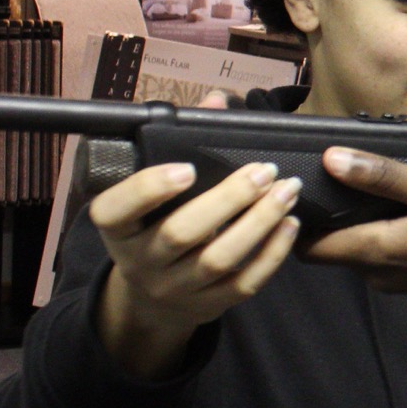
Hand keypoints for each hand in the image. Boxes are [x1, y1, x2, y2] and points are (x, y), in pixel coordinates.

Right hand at [91, 92, 299, 378]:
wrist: (152, 297)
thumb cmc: (156, 224)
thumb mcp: (153, 193)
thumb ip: (182, 144)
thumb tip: (216, 101)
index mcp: (116, 228)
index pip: (116, 210)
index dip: (149, 189)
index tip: (188, 168)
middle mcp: (139, 261)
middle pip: (181, 232)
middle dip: (229, 198)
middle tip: (264, 170)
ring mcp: (174, 288)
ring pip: (218, 258)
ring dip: (260, 221)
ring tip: (288, 190)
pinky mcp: (207, 306)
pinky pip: (244, 284)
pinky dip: (272, 254)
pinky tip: (291, 224)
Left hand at [306, 147, 406, 300]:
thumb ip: (382, 176)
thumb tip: (330, 158)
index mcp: (377, 252)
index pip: (307, 245)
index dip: (297, 218)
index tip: (299, 184)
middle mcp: (377, 274)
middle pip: (327, 247)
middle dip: (324, 215)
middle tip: (331, 172)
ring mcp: (394, 280)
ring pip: (352, 249)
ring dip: (352, 220)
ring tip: (366, 182)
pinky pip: (376, 253)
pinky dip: (375, 229)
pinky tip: (397, 204)